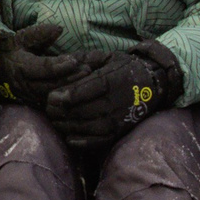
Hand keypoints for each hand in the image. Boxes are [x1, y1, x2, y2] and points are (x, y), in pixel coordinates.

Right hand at [0, 22, 94, 106]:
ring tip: (88, 80)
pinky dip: (65, 98)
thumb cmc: (8, 52)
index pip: (42, 67)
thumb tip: (59, 29)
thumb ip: (39, 33)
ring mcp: (28, 97)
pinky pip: (50, 103)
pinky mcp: (32, 104)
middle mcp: (25, 84)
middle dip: (70, 78)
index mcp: (21, 66)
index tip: (75, 60)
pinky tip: (79, 92)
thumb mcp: (20, 38)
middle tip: (88, 71)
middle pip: (51, 84)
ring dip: (70, 88)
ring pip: (52, 96)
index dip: (59, 65)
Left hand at [43, 40, 183, 147]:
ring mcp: (119, 119)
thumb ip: (83, 59)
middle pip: (85, 110)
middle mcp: (117, 101)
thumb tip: (63, 63)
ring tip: (54, 120)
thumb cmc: (122, 68)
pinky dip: (82, 142)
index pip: (88, 90)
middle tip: (48, 109)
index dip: (68, 95)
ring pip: (89, 127)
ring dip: (68, 126)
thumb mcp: (105, 57)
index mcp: (113, 79)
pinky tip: (68, 136)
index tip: (52, 97)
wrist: (151, 84)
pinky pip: (99, 141)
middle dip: (62, 112)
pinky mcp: (119, 132)